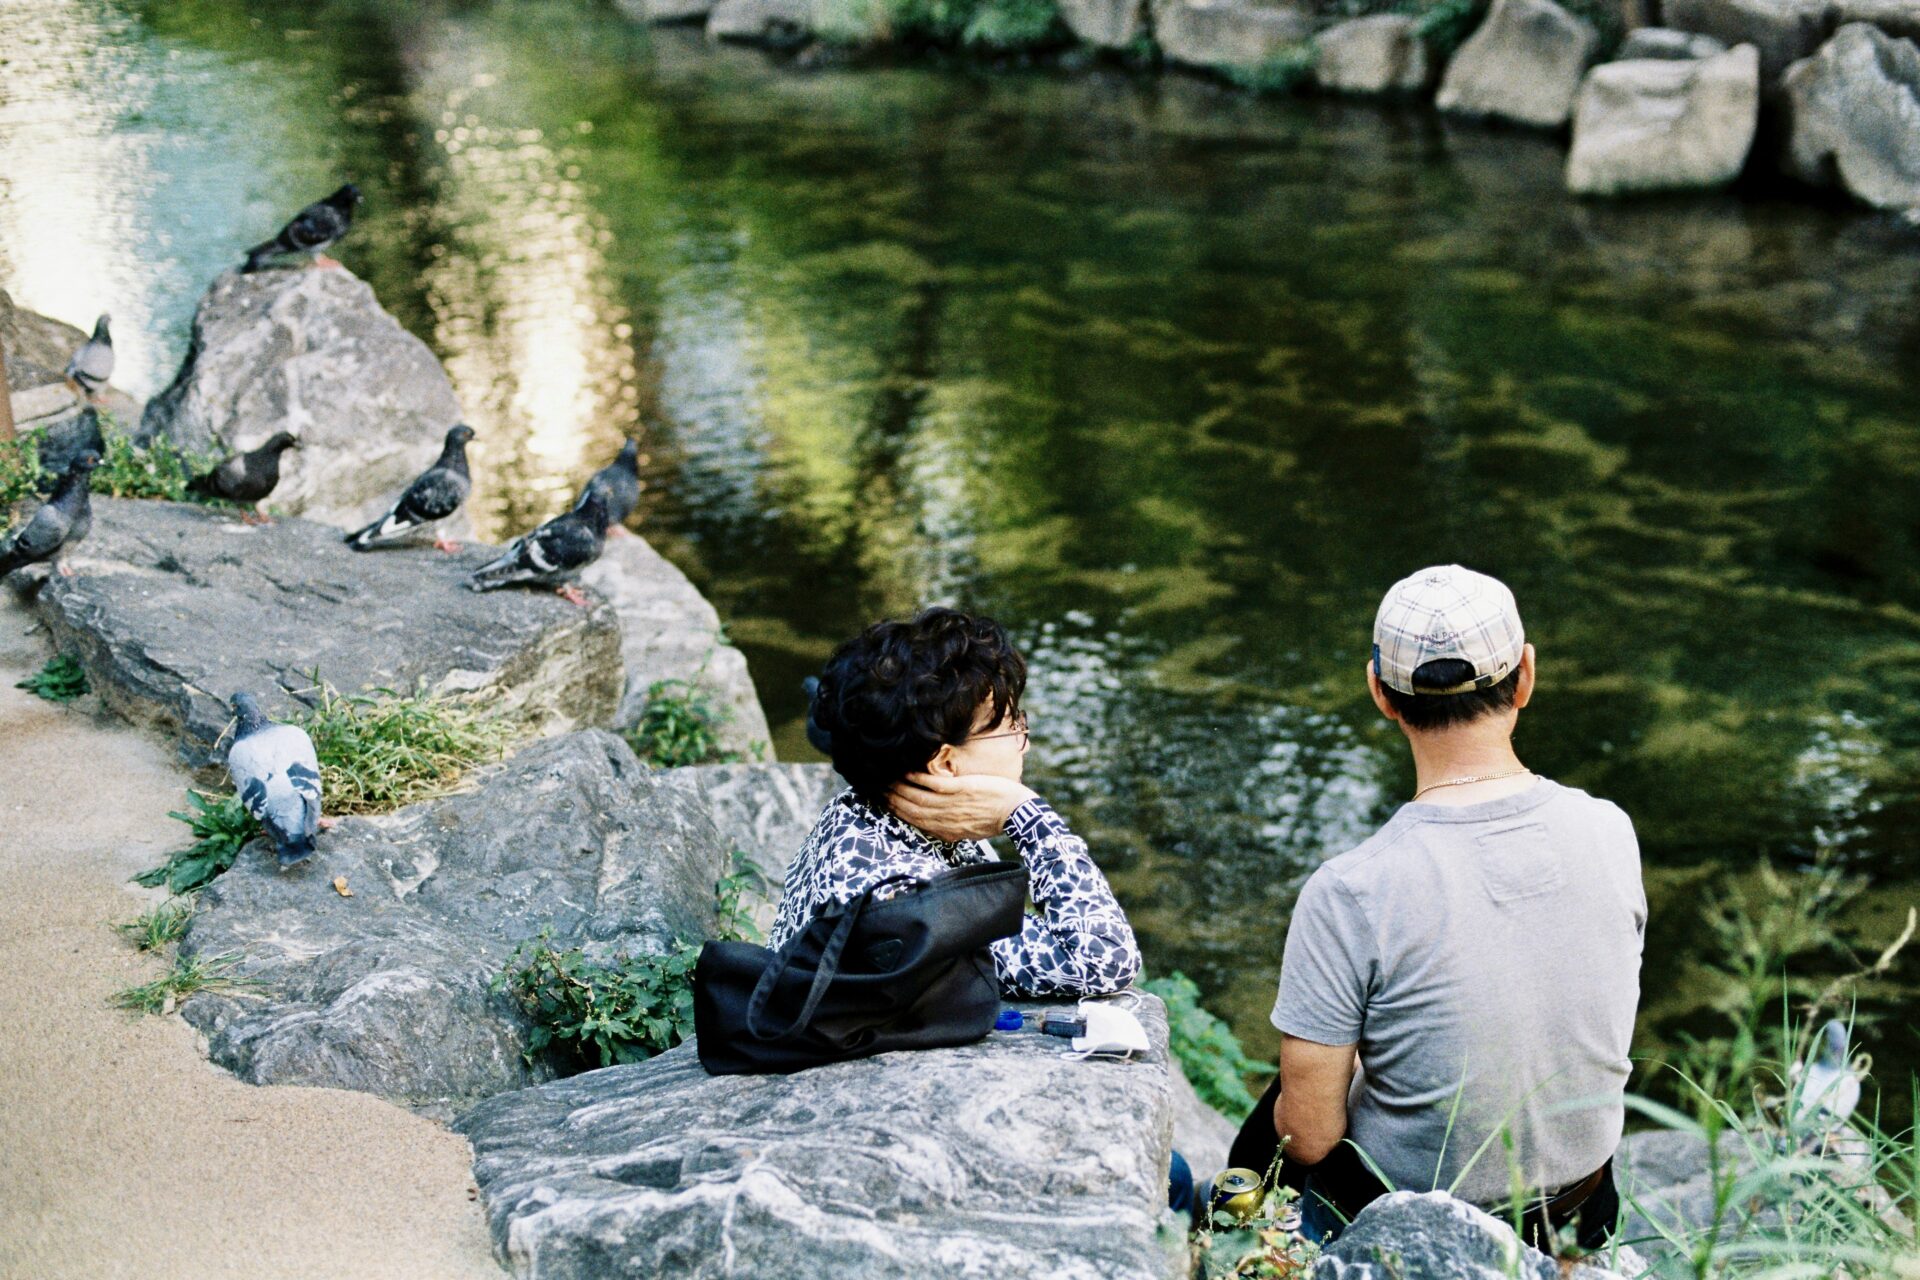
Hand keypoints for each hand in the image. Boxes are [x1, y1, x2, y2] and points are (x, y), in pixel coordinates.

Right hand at [888, 773, 1038, 842]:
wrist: (1016, 814)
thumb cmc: (993, 821)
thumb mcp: (967, 832)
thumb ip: (949, 827)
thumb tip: (935, 824)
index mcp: (945, 831)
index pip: (914, 821)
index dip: (896, 811)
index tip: (884, 801)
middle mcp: (944, 819)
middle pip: (910, 808)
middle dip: (891, 798)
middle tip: (877, 787)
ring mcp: (951, 805)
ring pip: (917, 796)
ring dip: (899, 787)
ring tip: (886, 777)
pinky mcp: (960, 790)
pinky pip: (932, 784)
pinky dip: (917, 778)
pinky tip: (906, 770)